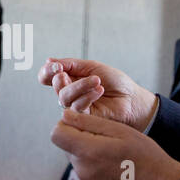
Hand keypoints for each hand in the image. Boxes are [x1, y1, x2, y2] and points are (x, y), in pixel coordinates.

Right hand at [37, 57, 157, 130]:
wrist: (132, 99)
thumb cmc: (115, 83)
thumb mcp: (92, 67)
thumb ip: (70, 64)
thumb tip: (48, 60)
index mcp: (70, 80)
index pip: (48, 77)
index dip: (47, 72)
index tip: (55, 66)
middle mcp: (71, 94)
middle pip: (55, 87)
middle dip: (60, 78)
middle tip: (68, 73)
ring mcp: (76, 107)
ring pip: (64, 97)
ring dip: (79, 86)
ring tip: (96, 81)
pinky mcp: (84, 118)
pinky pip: (77, 107)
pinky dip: (87, 96)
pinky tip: (99, 90)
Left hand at [50, 109, 179, 179]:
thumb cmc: (144, 154)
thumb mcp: (119, 130)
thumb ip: (88, 122)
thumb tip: (64, 115)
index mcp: (88, 152)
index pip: (56, 134)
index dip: (66, 125)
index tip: (82, 124)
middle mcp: (82, 171)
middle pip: (66, 147)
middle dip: (79, 139)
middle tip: (106, 140)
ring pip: (76, 161)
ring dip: (87, 155)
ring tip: (112, 155)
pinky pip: (84, 175)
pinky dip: (93, 169)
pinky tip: (113, 168)